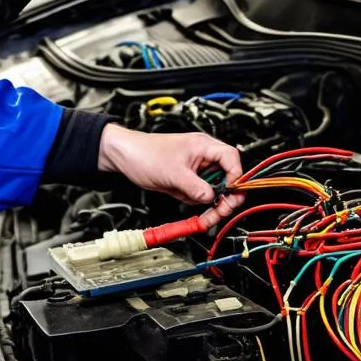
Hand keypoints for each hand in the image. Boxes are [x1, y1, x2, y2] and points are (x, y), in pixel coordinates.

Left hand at [98, 125, 244, 230]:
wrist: (125, 157)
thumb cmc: (145, 154)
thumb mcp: (173, 173)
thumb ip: (196, 187)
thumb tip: (211, 198)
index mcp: (204, 146)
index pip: (231, 160)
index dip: (235, 178)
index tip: (230, 195)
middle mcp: (204, 156)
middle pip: (226, 178)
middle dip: (223, 197)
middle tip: (220, 211)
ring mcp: (196, 169)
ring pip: (213, 189)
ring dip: (208, 202)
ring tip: (203, 215)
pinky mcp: (187, 180)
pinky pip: (199, 193)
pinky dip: (194, 201)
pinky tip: (186, 202)